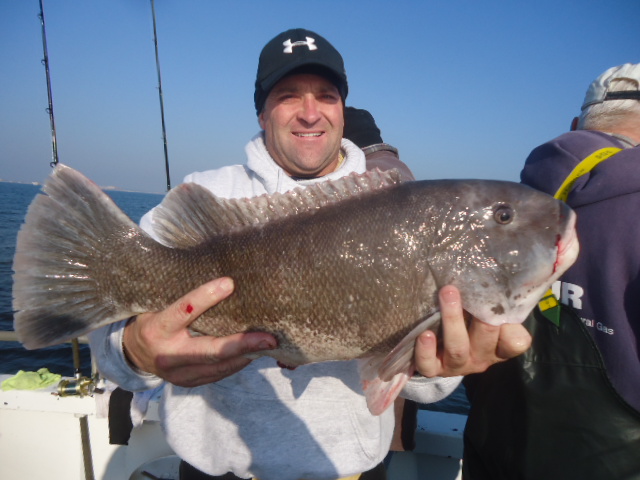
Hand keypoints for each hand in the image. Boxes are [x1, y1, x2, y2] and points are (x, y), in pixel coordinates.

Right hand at [122, 277, 277, 386]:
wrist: (133, 353)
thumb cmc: (152, 319)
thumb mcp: (158, 305)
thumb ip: (184, 299)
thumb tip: (221, 279)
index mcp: (156, 329)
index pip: (183, 311)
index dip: (205, 297)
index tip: (229, 283)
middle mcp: (167, 355)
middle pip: (210, 351)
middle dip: (243, 344)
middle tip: (269, 338)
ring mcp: (178, 374)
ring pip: (219, 366)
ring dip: (246, 355)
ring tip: (268, 344)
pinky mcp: (189, 383)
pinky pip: (218, 374)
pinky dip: (237, 362)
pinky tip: (253, 352)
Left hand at [414, 285, 531, 376]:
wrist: (440, 350)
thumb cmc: (469, 324)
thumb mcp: (487, 315)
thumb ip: (498, 304)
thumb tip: (506, 285)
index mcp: (499, 347)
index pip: (515, 342)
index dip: (510, 328)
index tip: (500, 304)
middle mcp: (481, 358)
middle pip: (485, 338)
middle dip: (479, 313)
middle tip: (474, 288)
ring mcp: (457, 365)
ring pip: (458, 348)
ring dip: (452, 320)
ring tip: (447, 294)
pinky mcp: (433, 368)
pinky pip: (429, 364)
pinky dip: (426, 351)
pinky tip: (425, 334)